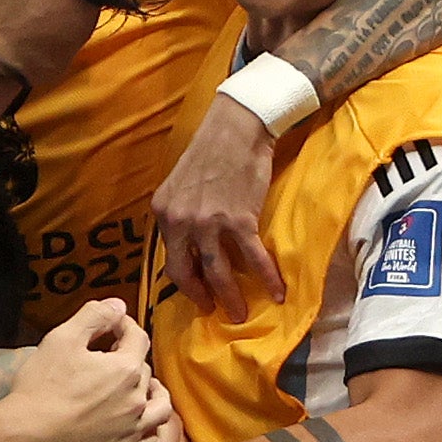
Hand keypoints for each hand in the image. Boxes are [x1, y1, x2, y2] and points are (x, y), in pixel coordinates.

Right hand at [0, 300, 172, 441]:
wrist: (27, 440)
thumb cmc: (41, 389)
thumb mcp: (62, 339)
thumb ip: (94, 316)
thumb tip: (118, 305)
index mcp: (126, 370)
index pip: (138, 337)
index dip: (125, 326)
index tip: (111, 326)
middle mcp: (137, 400)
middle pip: (144, 370)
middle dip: (130, 358)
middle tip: (109, 357)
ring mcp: (132, 430)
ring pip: (159, 407)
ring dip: (153, 394)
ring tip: (141, 389)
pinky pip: (149, 439)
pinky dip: (148, 427)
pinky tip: (136, 423)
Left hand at [150, 106, 284, 319]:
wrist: (237, 128)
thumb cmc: (212, 151)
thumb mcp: (180, 184)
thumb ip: (180, 214)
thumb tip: (190, 245)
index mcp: (164, 212)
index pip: (170, 258)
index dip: (184, 282)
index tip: (197, 293)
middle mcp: (180, 220)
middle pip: (186, 273)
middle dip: (201, 298)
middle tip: (214, 310)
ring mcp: (209, 222)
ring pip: (218, 273)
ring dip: (231, 298)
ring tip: (241, 313)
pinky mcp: (239, 219)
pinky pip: (253, 258)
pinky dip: (267, 277)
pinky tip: (277, 292)